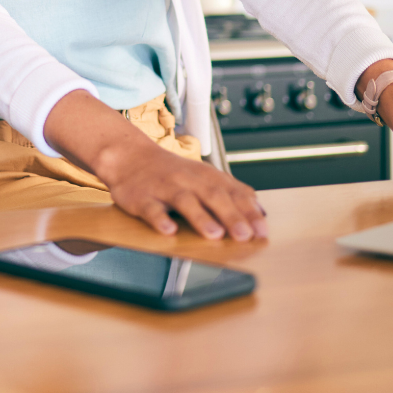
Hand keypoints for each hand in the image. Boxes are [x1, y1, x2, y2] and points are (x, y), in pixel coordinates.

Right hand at [45, 91, 267, 240]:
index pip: (233, 192)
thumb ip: (231, 193)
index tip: (263, 231)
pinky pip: (151, 208)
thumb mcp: (204, 177)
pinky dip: (160, 219)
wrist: (129, 156)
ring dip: (201, 217)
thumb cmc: (172, 173)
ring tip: (215, 234)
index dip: (249, 212)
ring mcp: (164, 188)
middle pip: (213, 196)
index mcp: (206, 176)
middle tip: (245, 236)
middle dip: (231, 216)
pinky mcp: (141, 197)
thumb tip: (262, 213)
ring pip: (184, 201)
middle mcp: (188, 180)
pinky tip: (169, 230)